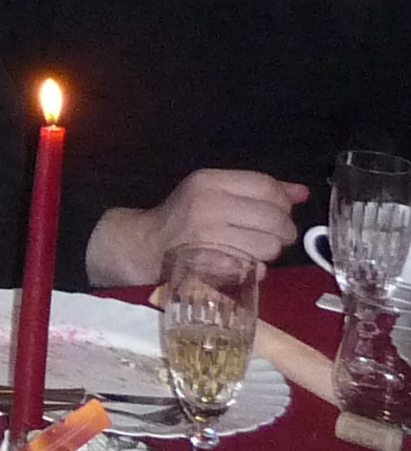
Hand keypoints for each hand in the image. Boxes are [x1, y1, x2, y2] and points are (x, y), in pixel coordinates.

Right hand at [82, 170, 309, 286]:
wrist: (149, 244)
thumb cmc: (186, 214)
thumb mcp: (215, 190)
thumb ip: (258, 190)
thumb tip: (301, 192)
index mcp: (210, 181)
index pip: (267, 186)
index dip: (283, 202)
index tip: (280, 213)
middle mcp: (210, 205)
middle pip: (275, 219)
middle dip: (283, 232)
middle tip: (274, 236)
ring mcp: (210, 236)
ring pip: (270, 246)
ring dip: (269, 252)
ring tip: (253, 249)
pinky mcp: (212, 264)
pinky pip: (255, 268)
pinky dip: (256, 269)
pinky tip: (242, 263)